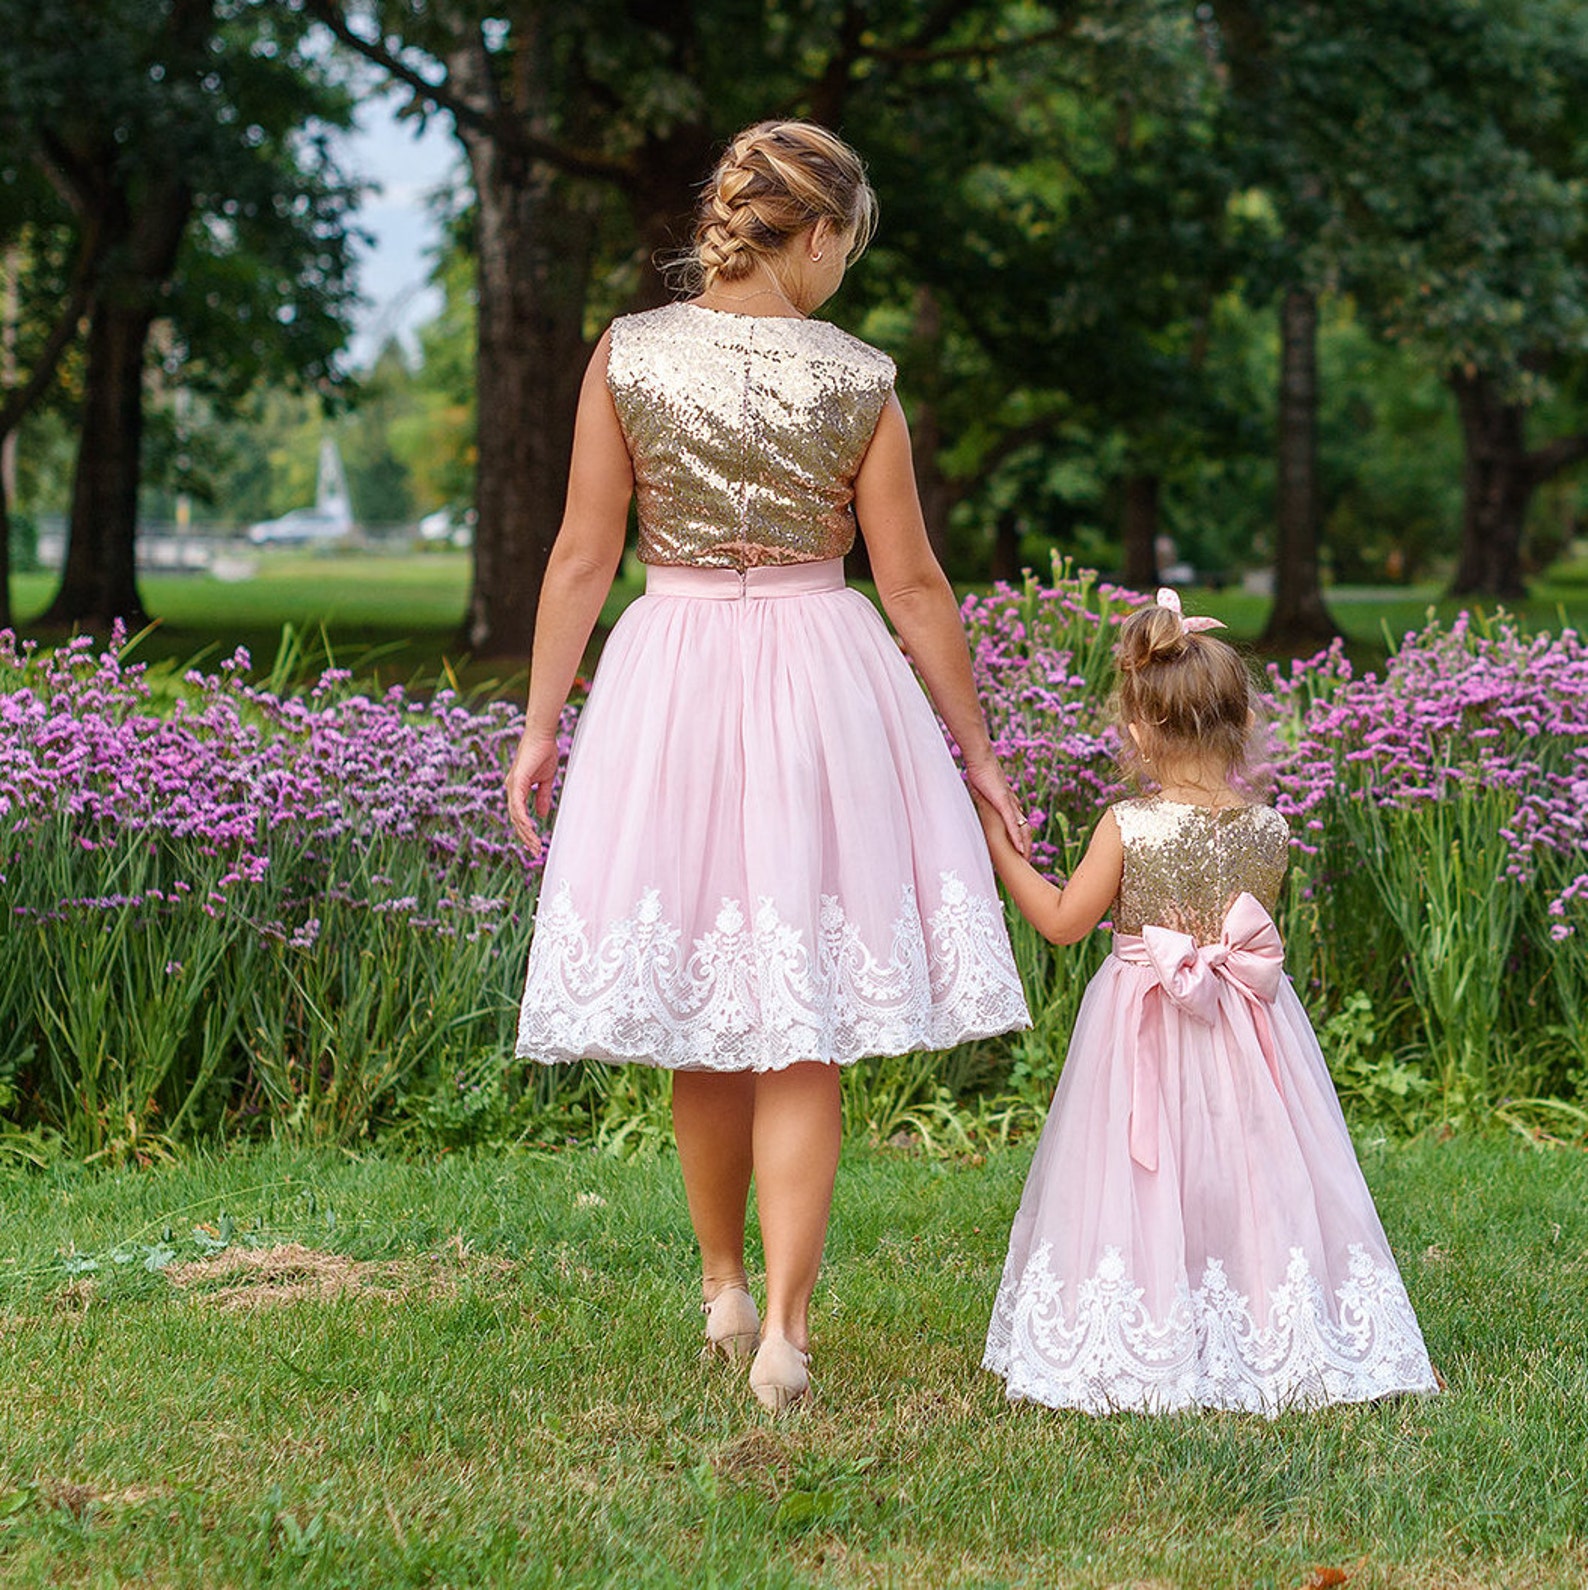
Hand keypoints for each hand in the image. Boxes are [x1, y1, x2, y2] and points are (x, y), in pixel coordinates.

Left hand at [505, 733, 559, 858]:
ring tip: (535, 845)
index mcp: (517, 789)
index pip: (519, 815)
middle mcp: (511, 789)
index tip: (536, 844)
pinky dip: (523, 817)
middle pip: (516, 819)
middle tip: (536, 851)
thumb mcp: (545, 780)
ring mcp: (512, 785)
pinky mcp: (517, 781)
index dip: (527, 830)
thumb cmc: (544, 753)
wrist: (543, 736)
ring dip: (525, 832)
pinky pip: (518, 804)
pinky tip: (529, 828)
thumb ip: (542, 797)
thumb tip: (542, 814)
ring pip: (515, 815)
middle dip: (526, 837)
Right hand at [966, 759, 1030, 858]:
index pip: (1018, 821)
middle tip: (1026, 858)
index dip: (1020, 835)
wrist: (981, 759)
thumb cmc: (979, 771)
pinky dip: (1016, 837)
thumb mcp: (982, 788)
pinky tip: (1018, 849)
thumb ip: (983, 797)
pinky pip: (1012, 824)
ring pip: (1021, 829)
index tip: (1020, 848)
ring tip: (1025, 859)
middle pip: (1025, 828)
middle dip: (1026, 844)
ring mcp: (1009, 804)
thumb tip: (976, 798)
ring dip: (1024, 845)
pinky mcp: (1003, 804)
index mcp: (1008, 801)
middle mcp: (1012, 804)